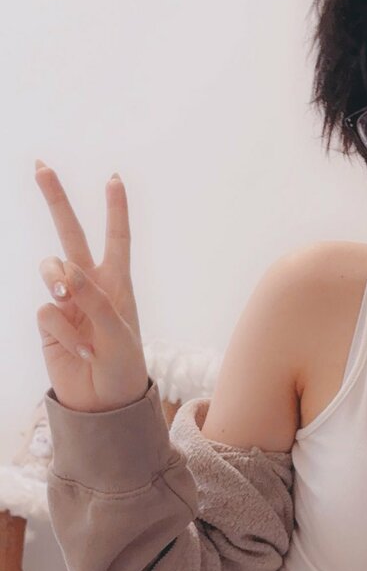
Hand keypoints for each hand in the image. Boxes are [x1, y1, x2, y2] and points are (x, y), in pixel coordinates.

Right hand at [35, 161, 149, 412]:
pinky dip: (63, 331)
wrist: (104, 404)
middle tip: (40, 166)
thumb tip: (65, 269)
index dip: (115, 210)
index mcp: (117, 284)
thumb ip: (94, 298)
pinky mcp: (48, 323)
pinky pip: (47, 312)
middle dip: (56, 200)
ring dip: (57, 279)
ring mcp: (66, 303)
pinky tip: (79, 350)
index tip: (113, 178)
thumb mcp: (118, 332)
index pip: (116, 239)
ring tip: (67, 297)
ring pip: (50, 269)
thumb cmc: (123, 367)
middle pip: (70, 234)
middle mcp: (89, 287)